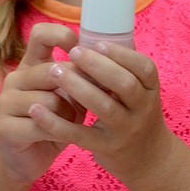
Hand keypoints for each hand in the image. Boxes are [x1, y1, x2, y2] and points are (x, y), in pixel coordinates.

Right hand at [0, 23, 80, 183]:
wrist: (30, 159)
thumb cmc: (57, 122)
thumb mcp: (71, 95)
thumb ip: (82, 77)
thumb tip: (109, 61)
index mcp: (31, 65)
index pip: (41, 34)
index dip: (63, 36)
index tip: (82, 51)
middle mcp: (15, 79)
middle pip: (51, 70)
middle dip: (77, 87)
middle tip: (86, 101)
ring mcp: (6, 102)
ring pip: (49, 100)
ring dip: (69, 114)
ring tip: (71, 121)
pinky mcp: (5, 128)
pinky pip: (41, 125)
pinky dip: (58, 132)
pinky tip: (60, 136)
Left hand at [32, 41, 173, 188]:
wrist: (147, 158)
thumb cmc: (135, 113)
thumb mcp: (140, 91)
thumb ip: (123, 67)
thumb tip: (100, 32)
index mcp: (151, 89)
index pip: (144, 68)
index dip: (121, 54)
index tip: (97, 43)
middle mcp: (142, 110)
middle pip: (124, 85)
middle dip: (97, 66)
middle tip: (73, 52)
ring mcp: (125, 130)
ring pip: (103, 108)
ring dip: (78, 87)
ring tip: (55, 70)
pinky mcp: (106, 148)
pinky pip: (80, 135)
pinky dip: (57, 123)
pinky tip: (37, 110)